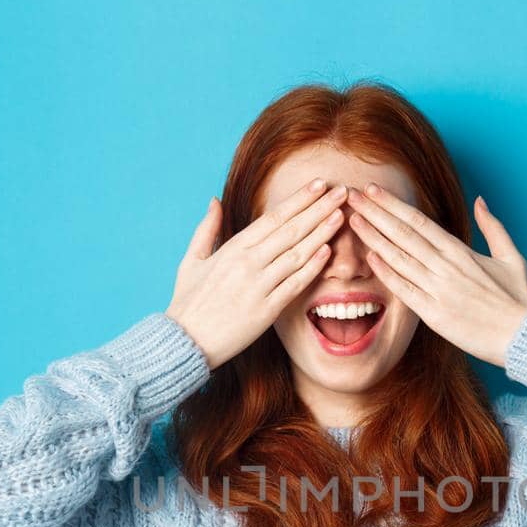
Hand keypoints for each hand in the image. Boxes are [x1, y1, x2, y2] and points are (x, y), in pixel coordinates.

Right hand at [165, 179, 349, 368]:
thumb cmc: (188, 302)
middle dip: (319, 209)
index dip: (300, 199)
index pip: (274, 217)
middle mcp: (247, 263)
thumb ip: (207, 229)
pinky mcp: (266, 311)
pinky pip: (294, 285)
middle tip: (342, 192)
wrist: (185, 342)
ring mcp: (258, 287)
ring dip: (322, 233)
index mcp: (232, 248)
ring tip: (341, 216)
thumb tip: (215, 201)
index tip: (319, 184)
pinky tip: (328, 252)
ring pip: (297, 254)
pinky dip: (312, 268)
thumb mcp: (191, 260)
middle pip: (291, 230)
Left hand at [346, 184, 526, 365]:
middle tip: (350, 196)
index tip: (372, 191)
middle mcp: (446, 266)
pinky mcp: (435, 314)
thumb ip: (493, 227)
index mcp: (460, 251)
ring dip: (373, 237)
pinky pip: (405, 290)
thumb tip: (480, 201)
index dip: (392, 205)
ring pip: (399, 258)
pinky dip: (387, 273)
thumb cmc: (517, 298)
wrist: (523, 335)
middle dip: (374, 212)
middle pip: (403, 233)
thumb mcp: (511, 256)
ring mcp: (439, 289)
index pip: (418, 221)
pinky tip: (369, 258)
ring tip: (352, 220)